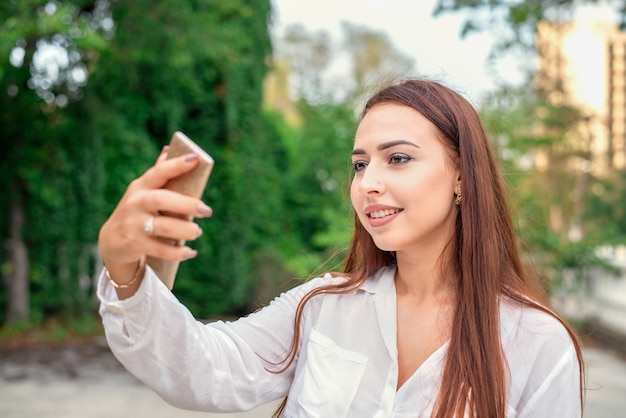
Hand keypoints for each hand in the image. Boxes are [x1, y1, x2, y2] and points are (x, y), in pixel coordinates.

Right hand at [98, 147, 212, 291]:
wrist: (111, 241)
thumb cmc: (137, 211)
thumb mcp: (143, 191)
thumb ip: (158, 174)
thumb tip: (169, 148)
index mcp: (141, 186)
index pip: (159, 172)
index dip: (176, 165)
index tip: (196, 159)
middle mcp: (135, 203)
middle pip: (161, 200)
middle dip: (187, 204)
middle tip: (207, 210)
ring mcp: (133, 224)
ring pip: (163, 226)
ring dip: (185, 230)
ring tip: (197, 232)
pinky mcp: (134, 244)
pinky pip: (161, 249)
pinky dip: (178, 252)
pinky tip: (190, 252)